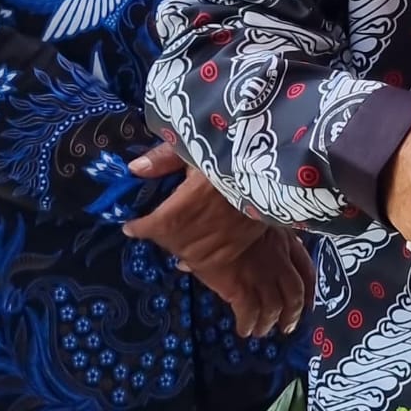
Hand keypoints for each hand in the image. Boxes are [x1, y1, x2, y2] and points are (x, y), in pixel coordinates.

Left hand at [124, 143, 266, 271]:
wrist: (280, 170)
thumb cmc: (235, 155)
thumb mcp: (198, 148)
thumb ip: (164, 158)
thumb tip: (134, 169)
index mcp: (184, 207)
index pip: (151, 225)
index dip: (138, 226)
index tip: (130, 225)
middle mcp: (198, 230)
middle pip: (169, 241)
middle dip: (159, 235)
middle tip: (153, 227)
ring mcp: (220, 243)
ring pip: (187, 255)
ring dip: (177, 247)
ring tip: (175, 237)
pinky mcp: (239, 248)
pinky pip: (211, 262)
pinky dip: (199, 259)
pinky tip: (196, 253)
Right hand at [196, 227, 315, 337]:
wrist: (208, 216)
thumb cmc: (223, 207)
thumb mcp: (244, 215)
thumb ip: (241, 234)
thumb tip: (216, 247)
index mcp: (283, 239)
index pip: (305, 268)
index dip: (308, 289)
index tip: (308, 303)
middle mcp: (278, 259)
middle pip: (294, 293)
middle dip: (292, 313)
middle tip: (287, 327)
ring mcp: (262, 276)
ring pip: (275, 307)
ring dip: (269, 322)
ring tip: (261, 331)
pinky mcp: (241, 289)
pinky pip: (250, 313)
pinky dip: (248, 324)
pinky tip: (244, 329)